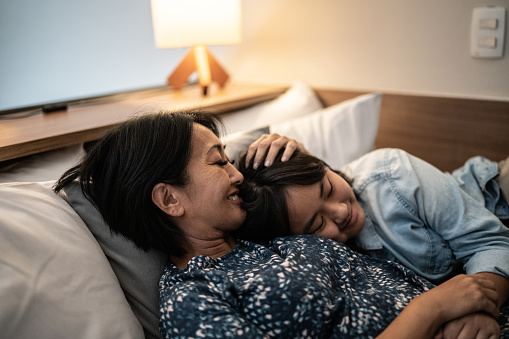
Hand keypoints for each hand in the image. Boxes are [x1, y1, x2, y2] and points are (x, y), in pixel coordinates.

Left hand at [244, 133, 307, 168]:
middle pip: (263, 144)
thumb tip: (247, 169)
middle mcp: (273, 137)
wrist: (297, 155)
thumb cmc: (278, 158)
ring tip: (267, 165)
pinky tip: (283, 161)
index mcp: (264, 139)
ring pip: (275, 144)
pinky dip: (286, 153)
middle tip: (256, 167)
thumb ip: (259, 160)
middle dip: (259, 156)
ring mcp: (284, 139)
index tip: (248, 167)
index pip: (254, 146)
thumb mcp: (267, 157)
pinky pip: (290, 146)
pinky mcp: (294, 143)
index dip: (250, 156)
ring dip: (270, 155)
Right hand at [378, 275, 498, 338]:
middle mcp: (470, 280)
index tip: (486, 297)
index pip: (482, 279)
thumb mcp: (448, 289)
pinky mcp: (479, 299)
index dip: (486, 288)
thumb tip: (463, 295)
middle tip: (491, 305)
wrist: (432, 306)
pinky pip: (493, 307)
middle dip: (492, 295)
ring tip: (491, 311)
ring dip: (494, 304)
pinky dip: (494, 312)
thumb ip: (458, 287)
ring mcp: (475, 289)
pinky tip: (491, 317)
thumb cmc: (436, 301)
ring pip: (495, 296)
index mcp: (463, 277)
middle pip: (491, 286)